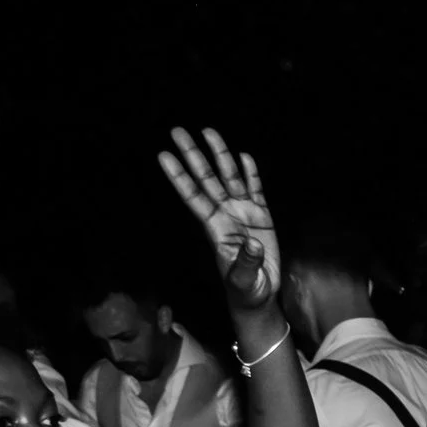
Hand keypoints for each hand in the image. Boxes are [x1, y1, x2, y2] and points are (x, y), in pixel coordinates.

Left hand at [158, 127, 281, 310]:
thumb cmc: (244, 290)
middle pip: (206, 179)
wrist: (259, 295)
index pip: (193, 196)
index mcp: (214, 228)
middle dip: (193, 155)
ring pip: (229, 178)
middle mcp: (225, 215)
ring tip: (209, 132)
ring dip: (220, 155)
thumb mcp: (242, 281)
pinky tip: (244, 156)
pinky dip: (251, 174)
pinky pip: (256, 190)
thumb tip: (253, 243)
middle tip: (177, 131)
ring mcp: (243, 213)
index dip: (179, 176)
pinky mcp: (262, 217)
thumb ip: (245, 263)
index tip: (164, 155)